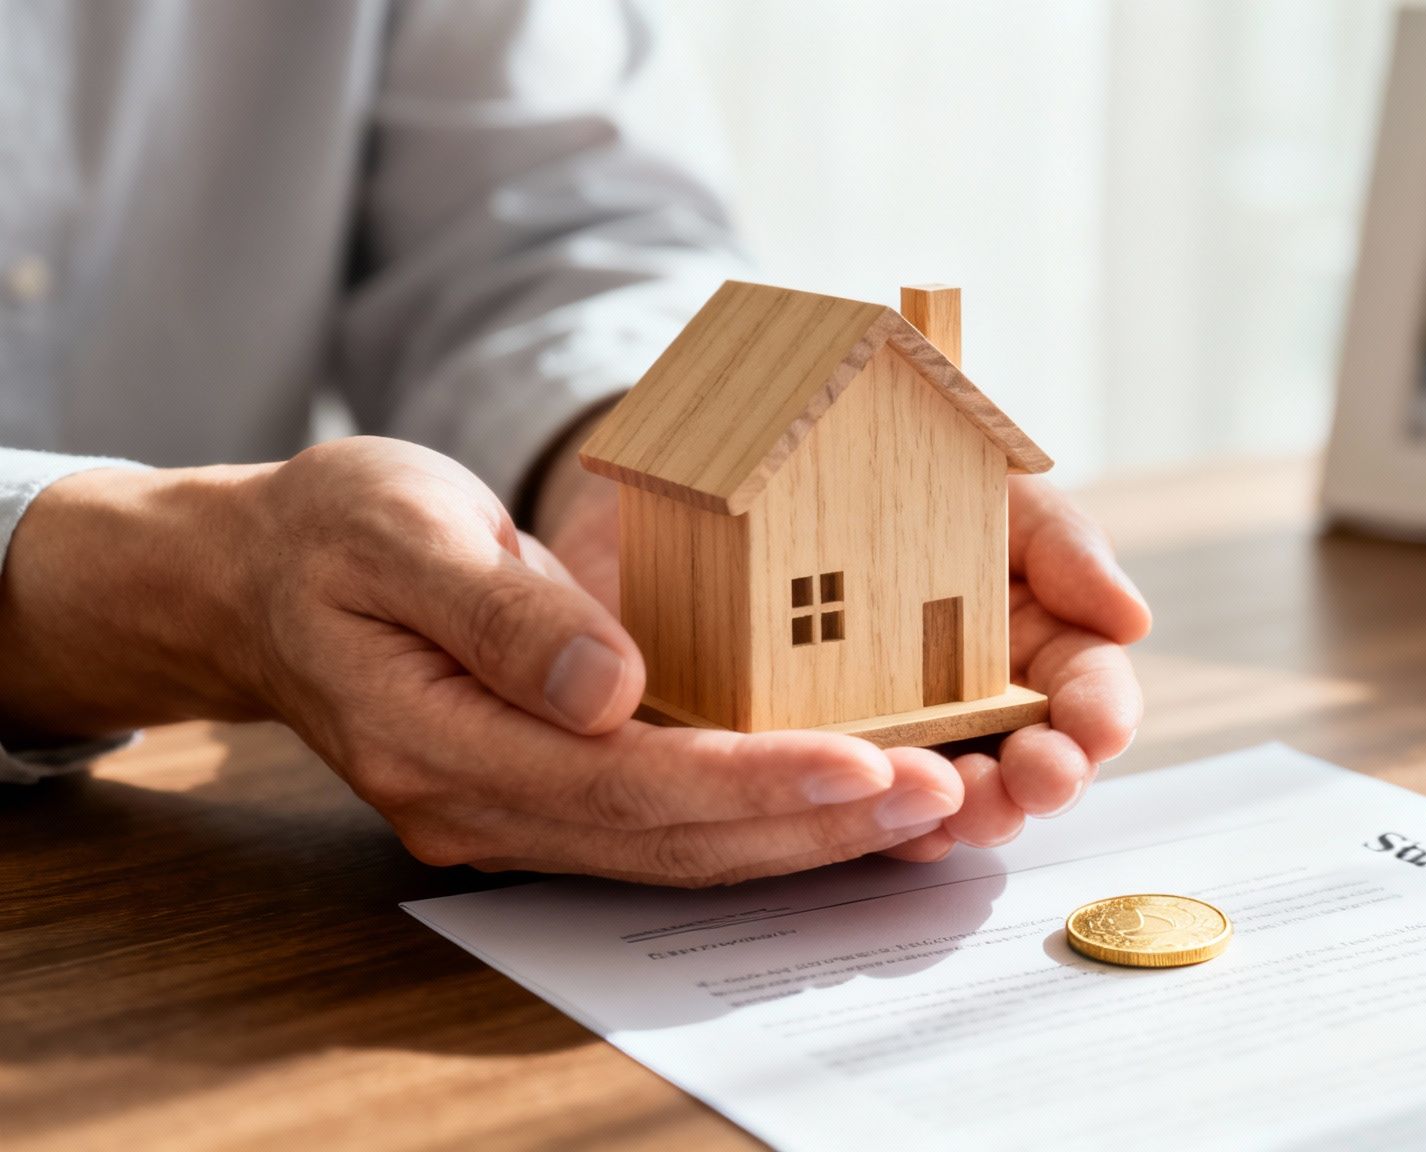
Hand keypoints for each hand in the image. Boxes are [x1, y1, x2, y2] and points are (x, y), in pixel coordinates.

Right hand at [2, 438, 965, 885]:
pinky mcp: (533, 800)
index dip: (750, 779)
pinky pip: (657, 829)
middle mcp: (472, 802)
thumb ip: (505, 611)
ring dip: (799, 836)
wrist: (250, 583)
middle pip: (665, 838)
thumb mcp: (400, 525)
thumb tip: (611, 687)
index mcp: (433, 735)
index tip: (864, 759)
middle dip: (810, 823)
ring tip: (920, 801)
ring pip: (671, 850)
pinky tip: (837, 798)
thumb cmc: (329, 532)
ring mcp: (502, 816)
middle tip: (939, 792)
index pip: (621, 782)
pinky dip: (753, 820)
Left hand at [894, 474, 1150, 857]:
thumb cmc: (937, 490)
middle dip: (1044, 779)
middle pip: (1037, 763)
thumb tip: (1134, 620)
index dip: (1102, 717)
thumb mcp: (1012, 502)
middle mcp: (998, 710)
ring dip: (976, 810)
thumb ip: (1072, 552)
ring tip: (969, 803)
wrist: (830, 488)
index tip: (1102, 730)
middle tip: (1037, 781)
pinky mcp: (859, 765)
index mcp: (1049, 649)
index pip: (1092, 694)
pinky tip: (895, 814)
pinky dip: (893, 822)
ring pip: (966, 799)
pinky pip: (882, 810)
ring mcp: (930, 742)